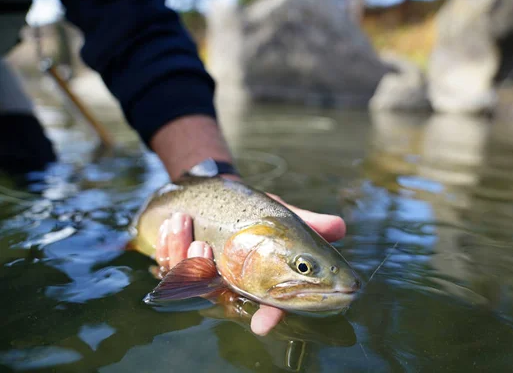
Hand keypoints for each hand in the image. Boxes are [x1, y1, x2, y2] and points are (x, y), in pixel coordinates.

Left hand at [155, 194, 345, 335]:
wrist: (222, 193)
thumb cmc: (256, 213)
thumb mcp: (282, 215)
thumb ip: (308, 223)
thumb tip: (340, 227)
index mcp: (257, 281)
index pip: (268, 305)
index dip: (268, 317)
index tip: (263, 325)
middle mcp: (229, 284)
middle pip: (215, 293)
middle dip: (204, 273)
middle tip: (204, 245)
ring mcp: (202, 275)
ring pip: (186, 277)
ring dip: (180, 251)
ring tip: (182, 221)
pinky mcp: (178, 263)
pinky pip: (166, 263)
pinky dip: (166, 243)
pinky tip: (173, 223)